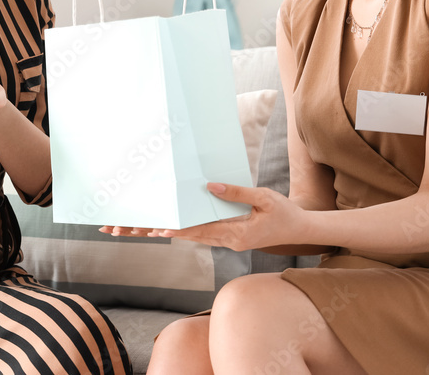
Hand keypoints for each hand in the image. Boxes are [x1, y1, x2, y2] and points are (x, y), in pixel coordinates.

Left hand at [100, 183, 299, 251]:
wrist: (298, 229)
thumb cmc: (283, 212)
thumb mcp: (263, 198)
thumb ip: (236, 192)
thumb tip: (208, 185)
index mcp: (236, 234)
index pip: (199, 231)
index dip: (176, 228)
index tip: (155, 227)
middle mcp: (227, 241)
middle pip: (187, 236)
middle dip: (158, 231)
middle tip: (130, 229)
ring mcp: (226, 241)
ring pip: (190, 236)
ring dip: (166, 231)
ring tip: (137, 228)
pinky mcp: (228, 238)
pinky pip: (200, 234)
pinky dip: (183, 229)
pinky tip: (167, 225)